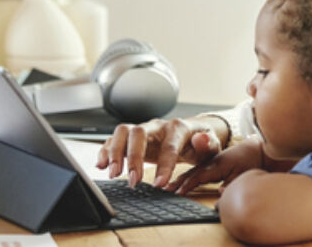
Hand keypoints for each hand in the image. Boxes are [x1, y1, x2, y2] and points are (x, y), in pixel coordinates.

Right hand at [95, 116, 225, 187]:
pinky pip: (113, 140)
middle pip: (138, 132)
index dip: (164, 165)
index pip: (169, 145)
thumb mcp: (211, 146)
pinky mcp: (131, 139)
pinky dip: (104, 151)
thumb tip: (201, 139)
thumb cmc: (200, 143)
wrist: (191, 135)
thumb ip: (208, 144)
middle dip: (133, 157)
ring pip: (122, 132)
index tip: (160, 185)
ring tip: (113, 174)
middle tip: (132, 181)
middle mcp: (157, 126)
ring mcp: (142, 131)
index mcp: (178, 128)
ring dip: (115, 152)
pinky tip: (101, 166)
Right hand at [167, 138, 264, 194]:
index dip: (187, 185)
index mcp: (217, 164)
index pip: (199, 175)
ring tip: (162, 188)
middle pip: (189, 172)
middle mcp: (209, 161)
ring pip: (189, 171)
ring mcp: (208, 161)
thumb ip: (232, 185)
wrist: (255, 148)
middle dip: (175, 182)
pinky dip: (182, 176)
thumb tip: (222, 194)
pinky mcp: (208, 163)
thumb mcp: (244, 175)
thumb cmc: (250, 161)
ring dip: (175, 179)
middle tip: (162, 191)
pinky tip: (173, 182)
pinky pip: (191, 170)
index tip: (176, 192)